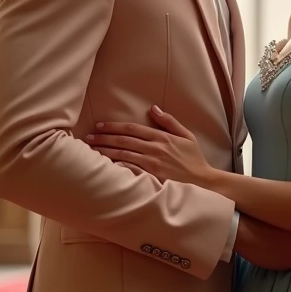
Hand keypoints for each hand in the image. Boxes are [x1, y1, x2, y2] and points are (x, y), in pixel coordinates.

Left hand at [86, 107, 213, 186]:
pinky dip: (116, 167)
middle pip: (123, 141)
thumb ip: (169, 122)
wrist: (202, 182)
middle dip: (104, 138)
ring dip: (105, 152)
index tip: (100, 126)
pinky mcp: (150, 178)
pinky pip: (129, 171)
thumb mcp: (186, 136)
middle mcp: (154, 149)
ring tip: (91, 151)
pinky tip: (104, 166)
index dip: (114, 127)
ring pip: (122, 155)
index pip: (132, 129)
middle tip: (88, 138)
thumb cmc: (193, 159)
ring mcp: (151, 165)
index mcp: (162, 138)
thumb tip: (153, 108)